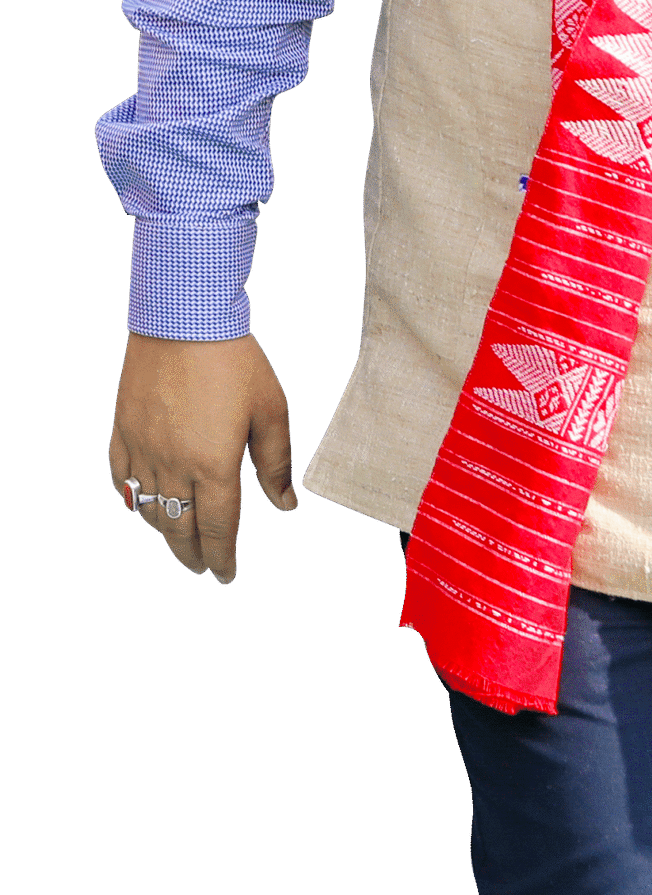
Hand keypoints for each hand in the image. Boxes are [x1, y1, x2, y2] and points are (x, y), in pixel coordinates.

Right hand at [109, 333, 295, 582]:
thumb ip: (276, 462)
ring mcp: (143, 450)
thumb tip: (286, 505)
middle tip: (203, 568)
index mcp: (214, 465)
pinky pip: (122, 482)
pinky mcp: (122, 432)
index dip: (223, 557)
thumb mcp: (271, 409)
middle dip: (193, 554)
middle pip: (180, 527)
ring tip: (179, 543)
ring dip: (165, 533)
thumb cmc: (236, 361)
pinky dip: (133, 502)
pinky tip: (142, 507)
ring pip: (149, 511)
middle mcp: (174, 466)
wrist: (184, 319)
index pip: (219, 528)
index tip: (227, 576)